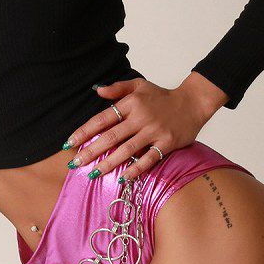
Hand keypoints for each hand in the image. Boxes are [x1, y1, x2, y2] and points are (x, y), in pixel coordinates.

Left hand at [63, 75, 224, 183]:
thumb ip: (117, 88)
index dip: (84, 131)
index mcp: (131, 103)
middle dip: (90, 151)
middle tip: (75, 163)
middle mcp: (141, 117)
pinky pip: (149, 159)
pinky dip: (136, 169)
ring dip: (108, 163)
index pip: (102, 118)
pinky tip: (123, 178)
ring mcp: (154, 131)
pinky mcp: (167, 143)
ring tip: (92, 174)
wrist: (193, 102)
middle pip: (111, 136)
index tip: (69, 143)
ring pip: (127, 150)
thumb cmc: (162, 96)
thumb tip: (97, 90)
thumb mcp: (139, 85)